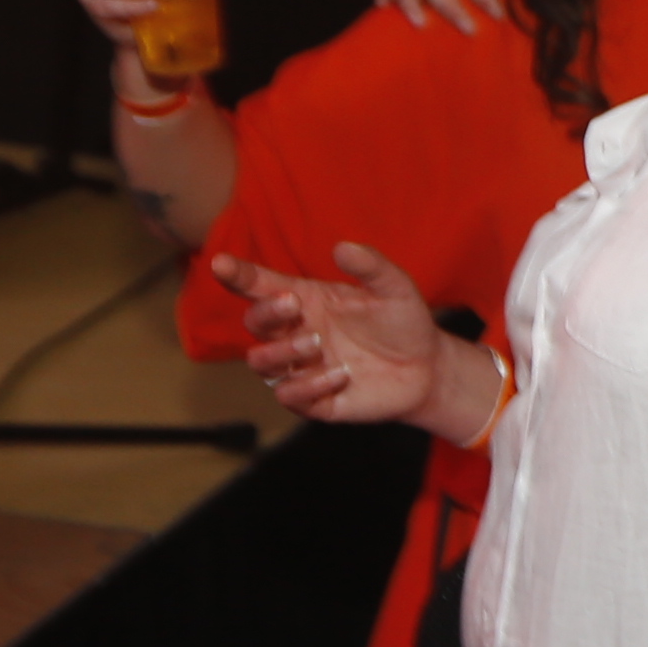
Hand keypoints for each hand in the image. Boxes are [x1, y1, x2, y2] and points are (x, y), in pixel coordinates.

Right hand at [205, 238, 466, 432]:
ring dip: (281, 351)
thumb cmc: (403, 322)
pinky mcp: (315, 399)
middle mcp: (296, 333)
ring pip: (260, 362)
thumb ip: (371, 266)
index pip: (261, 286)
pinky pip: (289, 396)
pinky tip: (340, 375)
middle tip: (294, 306)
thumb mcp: (395, 288)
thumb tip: (342, 247)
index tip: (220, 262)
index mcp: (307, 301)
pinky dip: (308, 385)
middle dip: (266, 313)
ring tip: (318, 343)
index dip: (238, 274)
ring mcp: (302, 367)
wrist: (428, 368)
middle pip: (254, 323)